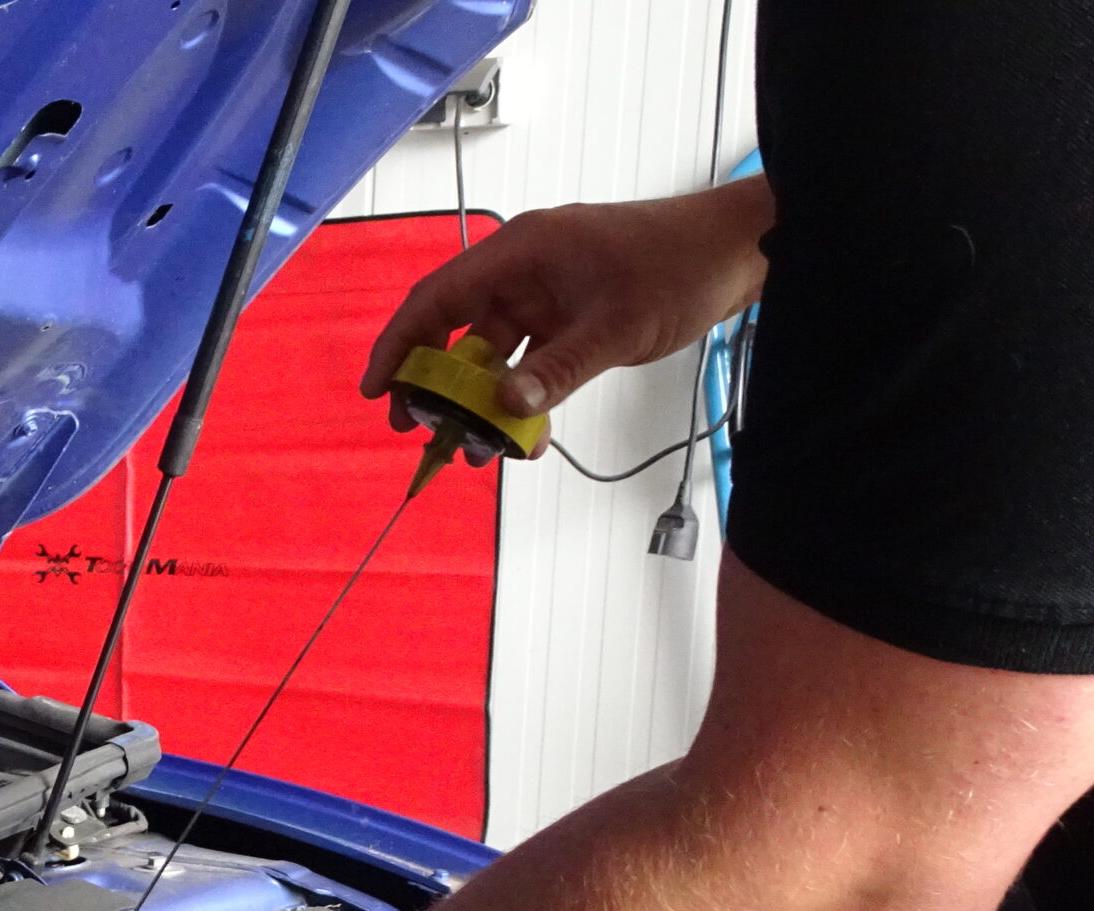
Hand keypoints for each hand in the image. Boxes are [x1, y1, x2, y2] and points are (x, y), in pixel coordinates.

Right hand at [360, 177, 775, 433]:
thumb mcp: (616, 325)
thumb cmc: (681, 265)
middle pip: (454, 330)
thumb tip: (502, 408)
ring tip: (477, 448)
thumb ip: (557, 369)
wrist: (740, 251)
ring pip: (491, 354)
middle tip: (421, 431)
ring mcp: (546, 294)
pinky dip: (521, 397)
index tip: (379, 391)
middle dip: (434, 384)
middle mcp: (524, 270)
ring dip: (481, 401)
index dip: (400, 345)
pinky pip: (528, 362)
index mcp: (522, 251)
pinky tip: (525, 434)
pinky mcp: (569, 316)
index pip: (437, 298)